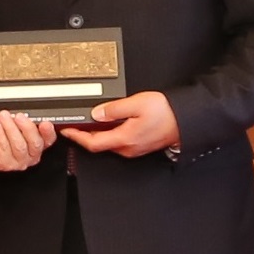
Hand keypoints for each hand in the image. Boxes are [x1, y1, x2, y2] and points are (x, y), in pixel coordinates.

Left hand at [0, 111, 55, 171]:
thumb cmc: (1, 132)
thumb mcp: (15, 123)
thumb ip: (23, 119)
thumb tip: (25, 110)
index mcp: (38, 143)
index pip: (49, 139)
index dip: (48, 132)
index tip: (44, 123)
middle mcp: (31, 154)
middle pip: (35, 143)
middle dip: (28, 128)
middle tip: (19, 116)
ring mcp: (18, 161)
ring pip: (19, 145)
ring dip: (11, 128)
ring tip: (3, 117)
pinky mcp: (4, 164)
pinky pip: (3, 148)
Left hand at [62, 91, 178, 157]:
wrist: (186, 121)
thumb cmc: (166, 113)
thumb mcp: (136, 104)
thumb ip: (114, 109)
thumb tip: (97, 113)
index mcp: (124, 138)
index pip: (92, 143)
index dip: (77, 137)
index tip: (67, 130)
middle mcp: (127, 148)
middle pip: (99, 144)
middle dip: (84, 135)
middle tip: (74, 123)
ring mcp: (133, 149)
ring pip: (108, 143)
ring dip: (96, 134)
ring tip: (89, 121)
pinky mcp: (139, 146)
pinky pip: (118, 142)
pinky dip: (108, 134)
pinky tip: (108, 124)